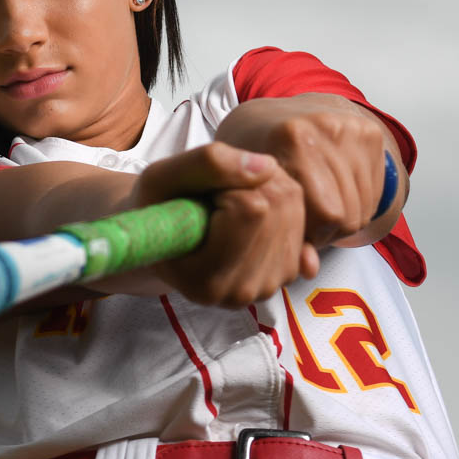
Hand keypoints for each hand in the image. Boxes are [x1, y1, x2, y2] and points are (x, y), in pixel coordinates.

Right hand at [133, 142, 314, 307]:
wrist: (162, 240)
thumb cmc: (155, 210)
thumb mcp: (161, 177)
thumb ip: (207, 165)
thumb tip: (268, 166)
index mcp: (206, 281)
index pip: (251, 209)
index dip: (227, 184)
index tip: (201, 194)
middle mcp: (242, 292)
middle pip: (277, 206)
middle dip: (249, 183)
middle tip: (215, 193)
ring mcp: (268, 285)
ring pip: (293, 208)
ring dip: (265, 188)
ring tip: (228, 201)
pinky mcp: (286, 273)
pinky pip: (303, 217)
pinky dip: (279, 201)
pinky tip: (250, 213)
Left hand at [214, 95, 396, 247]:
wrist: (270, 115)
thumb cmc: (251, 157)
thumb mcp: (246, 189)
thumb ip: (275, 229)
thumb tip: (309, 268)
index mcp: (290, 139)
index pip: (322, 212)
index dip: (307, 234)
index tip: (292, 233)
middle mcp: (324, 128)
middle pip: (345, 213)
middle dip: (325, 230)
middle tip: (304, 225)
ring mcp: (351, 128)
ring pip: (362, 206)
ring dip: (341, 221)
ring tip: (316, 211)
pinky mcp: (369, 133)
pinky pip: (374, 192)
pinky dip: (355, 205)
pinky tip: (332, 196)